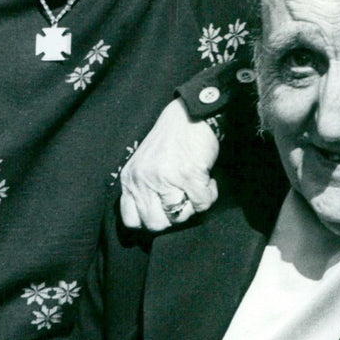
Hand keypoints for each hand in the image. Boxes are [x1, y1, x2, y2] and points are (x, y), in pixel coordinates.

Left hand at [120, 98, 219, 230]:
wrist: (190, 114)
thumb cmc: (170, 141)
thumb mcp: (144, 165)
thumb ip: (142, 189)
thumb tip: (153, 220)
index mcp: (130, 178)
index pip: (131, 220)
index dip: (149, 222)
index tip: (163, 214)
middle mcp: (143, 180)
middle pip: (156, 224)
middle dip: (173, 218)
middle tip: (183, 201)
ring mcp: (164, 178)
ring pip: (179, 217)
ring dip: (192, 207)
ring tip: (195, 188)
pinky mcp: (188, 175)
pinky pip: (201, 204)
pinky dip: (209, 195)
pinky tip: (207, 180)